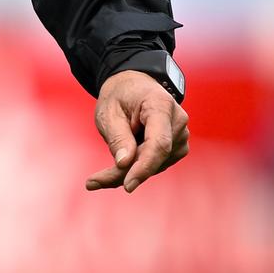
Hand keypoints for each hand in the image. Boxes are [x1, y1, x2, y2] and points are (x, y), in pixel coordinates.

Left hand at [85, 70, 189, 192]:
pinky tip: (114, 169)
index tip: (128, 185)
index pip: (158, 143)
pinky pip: (155, 165)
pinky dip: (134, 170)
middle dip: (125, 173)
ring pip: (154, 166)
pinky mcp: (176, 148)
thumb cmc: (119, 97)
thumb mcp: (109, 112)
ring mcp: (180, 136)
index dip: (144, 166)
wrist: (134, 87)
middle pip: (154, 157)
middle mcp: (177, 121)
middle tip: (93, 182)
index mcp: (161, 105)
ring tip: (99, 176)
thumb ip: (118, 137)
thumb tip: (124, 164)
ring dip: (127, 173)